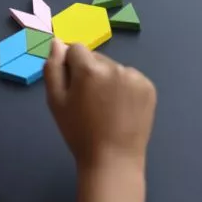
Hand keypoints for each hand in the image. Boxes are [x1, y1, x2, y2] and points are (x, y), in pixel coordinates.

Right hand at [45, 40, 156, 170]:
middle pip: (96, 58)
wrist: (112, 159)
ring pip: (113, 68)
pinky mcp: (148, 87)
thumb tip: (57, 42)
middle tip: (89, 102)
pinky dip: (124, 88)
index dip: (71, 67)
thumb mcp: (55, 102)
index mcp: (89, 69)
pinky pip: (130, 78)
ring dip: (108, 80)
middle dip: (90, 72)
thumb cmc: (79, 132)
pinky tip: (121, 109)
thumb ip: (53, 68)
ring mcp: (135, 76)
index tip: (73, 88)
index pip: (76, 49)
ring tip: (106, 108)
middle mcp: (115, 66)